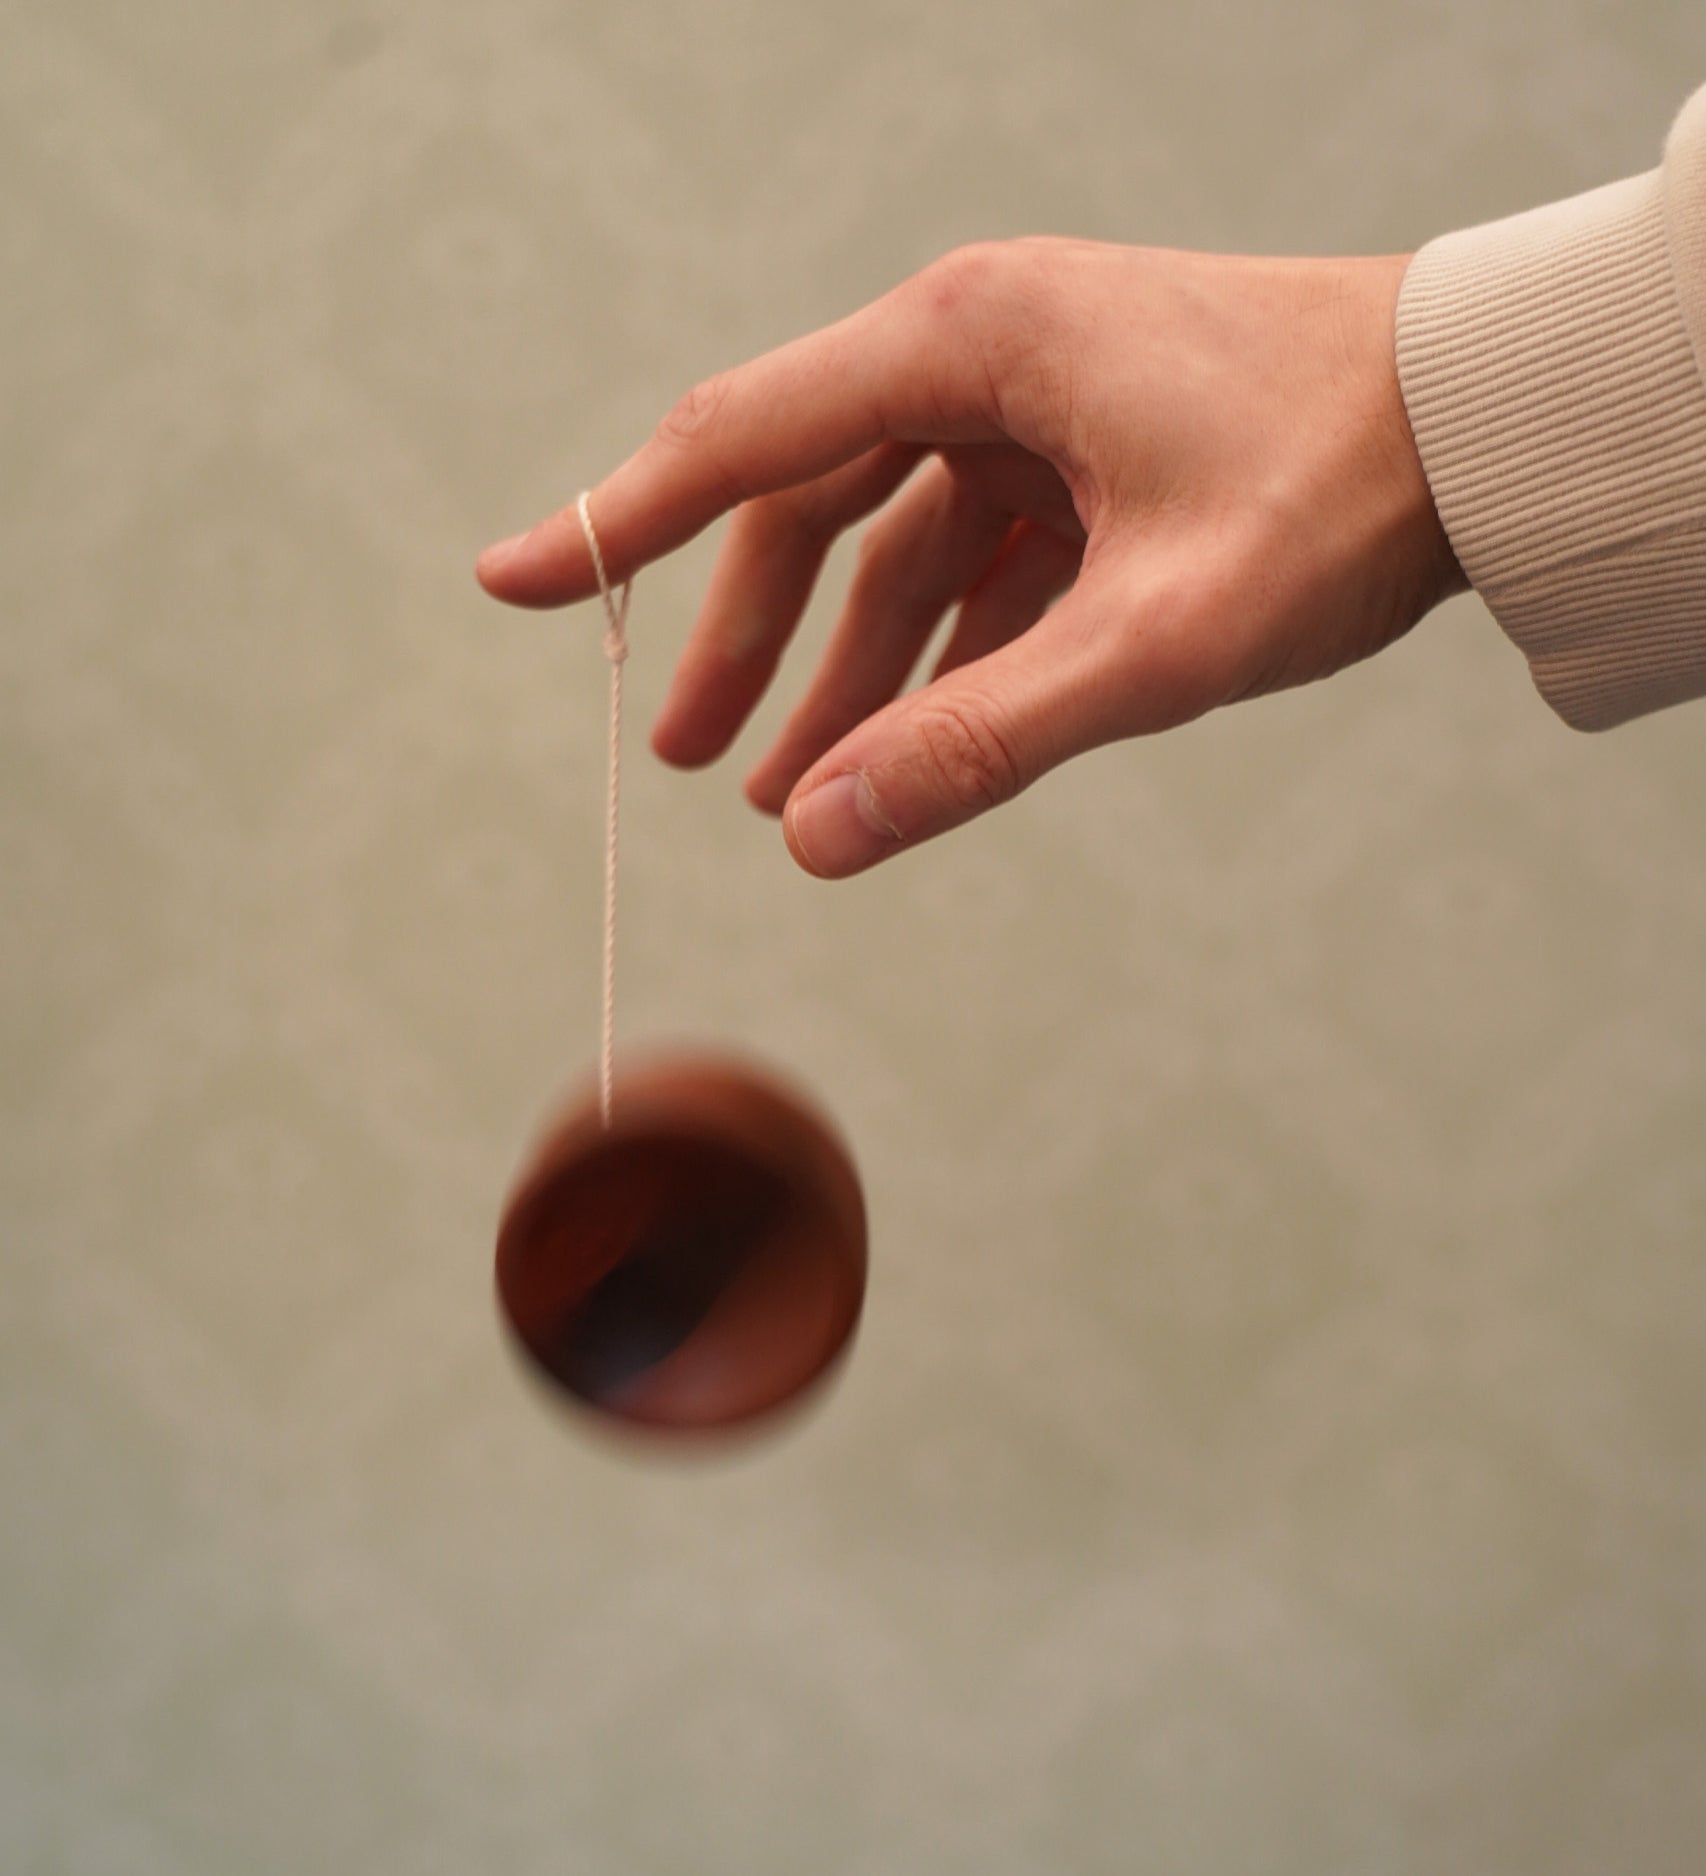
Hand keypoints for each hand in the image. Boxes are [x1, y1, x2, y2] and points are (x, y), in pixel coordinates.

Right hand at [476, 239, 1465, 877]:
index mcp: (970, 343)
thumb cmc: (1340, 488)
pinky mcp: (1090, 447)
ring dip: (843, 664)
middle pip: (808, 501)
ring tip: (790, 790)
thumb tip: (816, 840)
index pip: (741, 437)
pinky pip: (977, 550)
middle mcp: (984, 349)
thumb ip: (977, 742)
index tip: (497, 579)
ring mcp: (1038, 397)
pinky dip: (940, 644)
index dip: (608, 522)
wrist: (1497, 421)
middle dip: (744, 640)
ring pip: (893, 537)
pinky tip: (914, 732)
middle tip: (685, 762)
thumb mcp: (1152, 640)